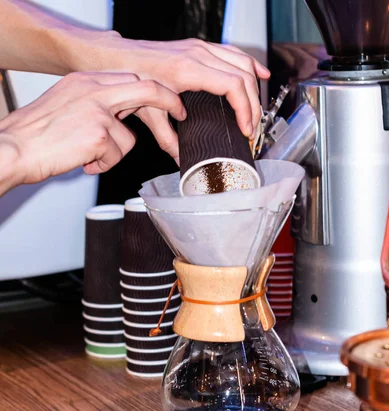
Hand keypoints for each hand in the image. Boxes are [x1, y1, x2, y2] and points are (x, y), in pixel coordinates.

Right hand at [0, 71, 185, 190]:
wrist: (14, 149)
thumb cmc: (35, 135)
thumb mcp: (65, 105)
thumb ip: (92, 104)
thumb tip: (118, 117)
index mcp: (84, 81)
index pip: (130, 77)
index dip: (153, 89)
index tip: (168, 97)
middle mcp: (93, 89)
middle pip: (146, 89)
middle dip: (169, 100)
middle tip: (181, 112)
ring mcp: (97, 110)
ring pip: (128, 136)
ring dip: (112, 153)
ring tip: (85, 155)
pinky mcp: (99, 133)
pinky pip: (116, 156)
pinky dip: (101, 164)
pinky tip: (82, 161)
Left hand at [69, 34, 269, 139]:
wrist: (118, 57)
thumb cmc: (131, 78)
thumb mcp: (149, 114)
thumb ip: (168, 139)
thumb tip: (182, 161)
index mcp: (188, 69)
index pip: (232, 85)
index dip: (245, 109)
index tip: (246, 129)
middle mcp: (198, 54)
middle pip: (242, 76)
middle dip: (253, 104)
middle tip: (252, 128)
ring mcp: (200, 47)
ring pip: (241, 62)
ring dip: (254, 87)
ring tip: (257, 110)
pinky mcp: (200, 47)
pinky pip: (233, 53)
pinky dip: (249, 65)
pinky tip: (260, 75)